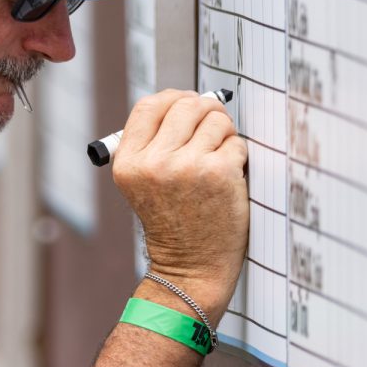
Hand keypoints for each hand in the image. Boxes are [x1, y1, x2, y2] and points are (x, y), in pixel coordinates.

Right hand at [112, 89, 248, 318]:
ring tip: (216, 162)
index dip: (172, 99)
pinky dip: (237, 156)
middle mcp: (154, 163)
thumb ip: (154, 143)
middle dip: (204, 112)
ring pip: (215, 120)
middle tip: (211, 129)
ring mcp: (188, 166)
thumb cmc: (172, 223)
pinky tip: (228, 179)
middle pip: (185, 105)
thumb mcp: (143, 183)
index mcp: (128, 163)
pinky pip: (236, 142)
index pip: (149, 106)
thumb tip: (186, 101)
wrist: (191, 267)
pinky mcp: (220, 173)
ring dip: (223, 135)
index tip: (187, 105)